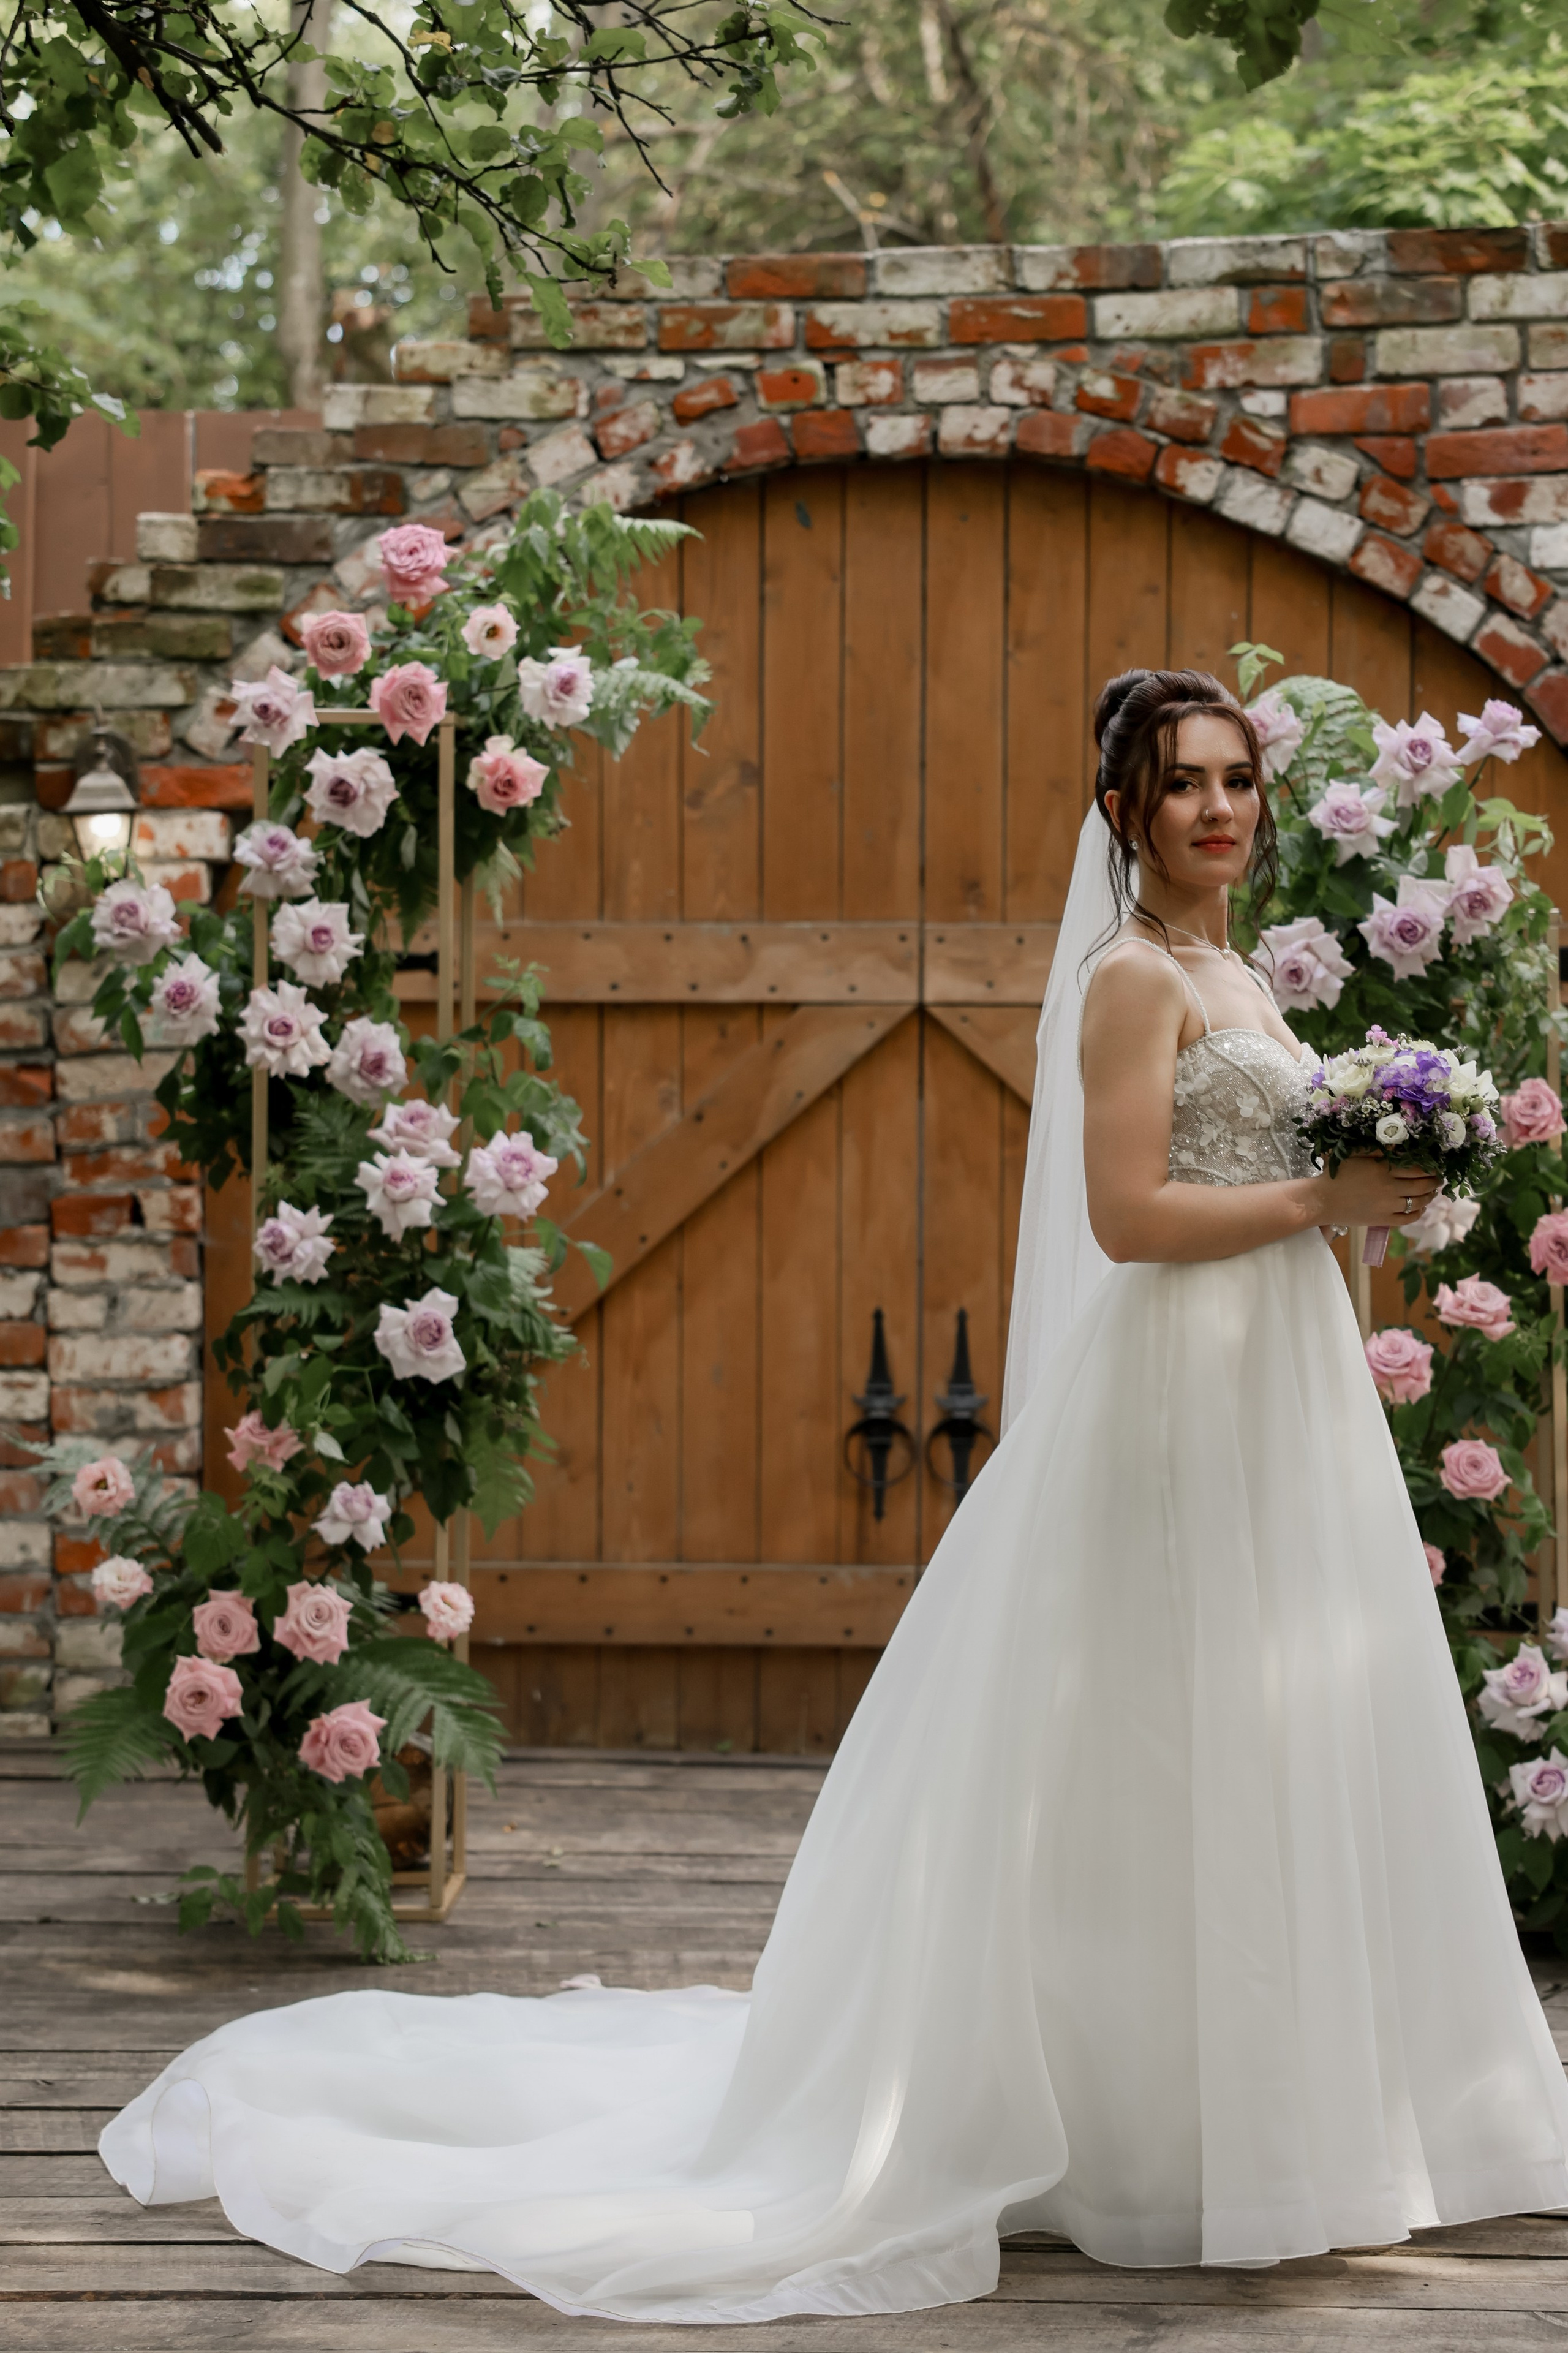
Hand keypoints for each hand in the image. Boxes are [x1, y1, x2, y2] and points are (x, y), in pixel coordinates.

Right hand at [1314, 1155, 1442, 1228]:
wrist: (1322, 1200)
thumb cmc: (1336, 1174)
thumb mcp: (1354, 1154)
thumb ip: (1377, 1150)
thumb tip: (1399, 1146)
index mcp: (1383, 1169)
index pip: (1417, 1168)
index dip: (1430, 1167)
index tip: (1436, 1165)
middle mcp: (1390, 1188)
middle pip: (1422, 1185)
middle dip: (1435, 1181)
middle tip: (1439, 1179)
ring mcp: (1387, 1206)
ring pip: (1418, 1202)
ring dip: (1429, 1197)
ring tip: (1432, 1192)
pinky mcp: (1383, 1220)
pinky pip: (1407, 1218)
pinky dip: (1417, 1213)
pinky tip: (1420, 1209)